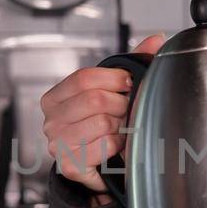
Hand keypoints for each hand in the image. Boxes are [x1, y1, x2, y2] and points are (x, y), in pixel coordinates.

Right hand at [39, 33, 166, 200]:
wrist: (99, 167)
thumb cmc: (102, 127)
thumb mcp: (111, 93)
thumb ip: (129, 65)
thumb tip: (155, 40)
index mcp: (55, 98)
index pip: (84, 78)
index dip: (113, 79)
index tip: (127, 84)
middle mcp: (51, 120)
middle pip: (95, 99)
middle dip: (119, 105)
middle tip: (123, 113)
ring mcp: (57, 144)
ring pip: (103, 122)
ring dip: (120, 127)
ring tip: (118, 130)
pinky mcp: (70, 165)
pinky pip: (106, 145)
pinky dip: (118, 145)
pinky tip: (114, 147)